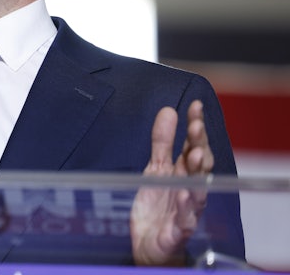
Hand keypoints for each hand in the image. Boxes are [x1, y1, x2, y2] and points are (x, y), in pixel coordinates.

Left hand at [131, 100, 211, 265]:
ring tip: (196, 155)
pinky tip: (185, 193)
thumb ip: (162, 142)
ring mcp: (186, 211)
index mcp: (185, 173)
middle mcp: (190, 189)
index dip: (196, 127)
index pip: (194, 146)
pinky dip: (186, 208)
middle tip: (196, 127)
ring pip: (197, 191)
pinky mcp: (177, 232)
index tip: (195, 107)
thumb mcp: (156, 168)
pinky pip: (184, 220)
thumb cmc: (159, 205)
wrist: (150, 244)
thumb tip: (168, 110)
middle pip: (199, 165)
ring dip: (198, 174)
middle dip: (199, 145)